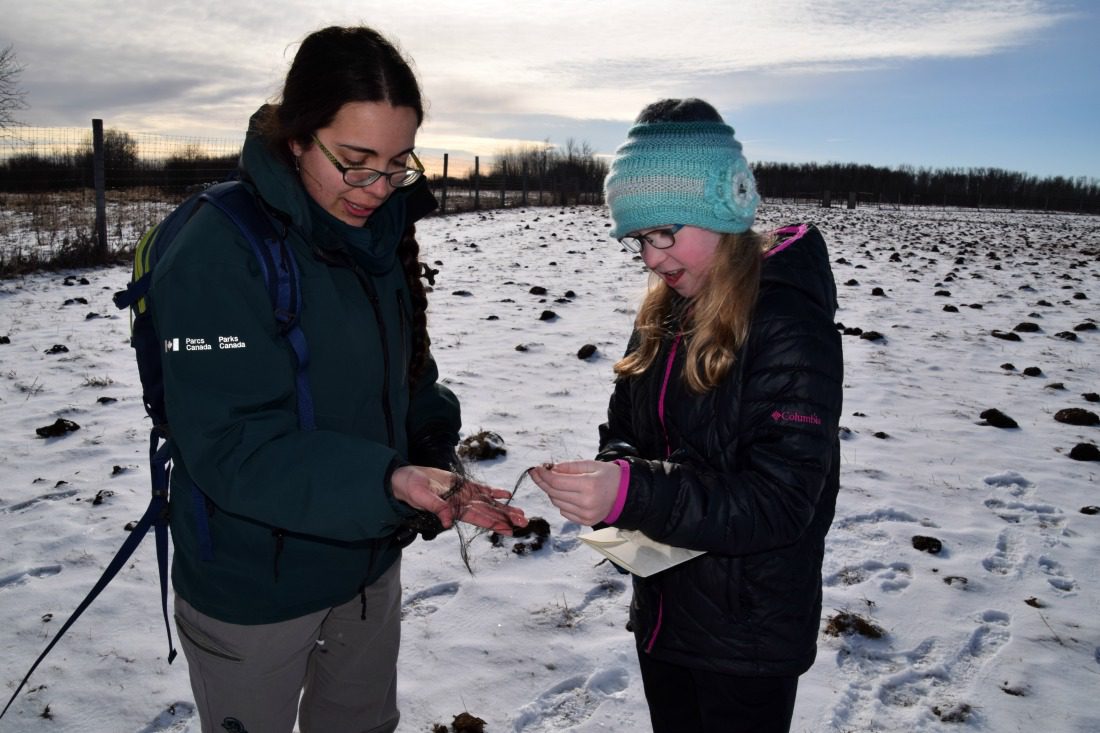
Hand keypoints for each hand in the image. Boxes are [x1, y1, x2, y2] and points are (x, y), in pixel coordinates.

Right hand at [391, 465, 526, 534]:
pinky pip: (481, 489)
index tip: (509, 529)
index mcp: (455, 509)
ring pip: (488, 502)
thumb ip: (436, 508)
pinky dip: (494, 491)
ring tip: (520, 512)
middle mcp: (462, 504)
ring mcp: (463, 494)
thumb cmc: (410, 489)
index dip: (495, 523)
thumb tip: (448, 522)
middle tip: (524, 521)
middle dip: (506, 517)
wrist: (403, 479)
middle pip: (489, 512)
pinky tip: (507, 493)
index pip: (479, 518)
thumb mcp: (421, 498)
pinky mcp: (461, 484)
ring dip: (504, 507)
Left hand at [528, 460, 620, 525]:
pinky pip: (564, 511)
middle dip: (543, 482)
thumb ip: (570, 466)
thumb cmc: (608, 476)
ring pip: (557, 503)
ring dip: (552, 492)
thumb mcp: (591, 464)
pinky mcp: (586, 522)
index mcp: (589, 485)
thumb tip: (550, 469)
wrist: (625, 494)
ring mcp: (586, 514)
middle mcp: (587, 502)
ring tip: (556, 482)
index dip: (543, 475)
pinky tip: (567, 494)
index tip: (536, 469)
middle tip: (537, 473)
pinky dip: (561, 502)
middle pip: (554, 493)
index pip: (556, 481)